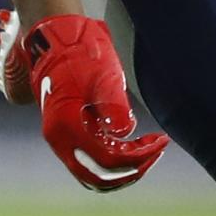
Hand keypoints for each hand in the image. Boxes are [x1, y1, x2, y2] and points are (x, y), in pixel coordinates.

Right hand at [0, 11, 168, 191]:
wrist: (55, 37)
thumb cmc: (80, 52)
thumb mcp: (103, 75)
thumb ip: (114, 107)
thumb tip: (125, 134)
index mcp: (66, 126)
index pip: (107, 160)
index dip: (138, 157)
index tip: (161, 142)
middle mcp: (59, 139)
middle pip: (98, 177)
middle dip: (131, 171)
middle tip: (155, 152)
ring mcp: (60, 138)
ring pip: (92, 173)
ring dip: (122, 168)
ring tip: (147, 150)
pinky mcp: (66, 133)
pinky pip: (90, 159)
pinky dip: (112, 158)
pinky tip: (132, 143)